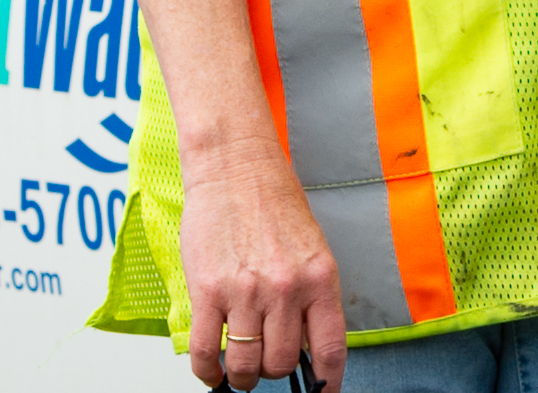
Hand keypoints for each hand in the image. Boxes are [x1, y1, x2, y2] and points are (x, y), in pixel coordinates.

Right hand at [179, 136, 346, 390]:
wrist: (235, 166)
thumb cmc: (273, 201)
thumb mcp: (310, 249)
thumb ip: (310, 296)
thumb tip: (304, 346)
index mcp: (320, 278)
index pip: (330, 349)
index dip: (327, 383)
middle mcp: (286, 288)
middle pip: (282, 363)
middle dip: (273, 372)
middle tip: (265, 363)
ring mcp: (246, 291)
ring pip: (246, 364)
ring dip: (242, 376)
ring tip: (238, 369)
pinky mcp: (208, 291)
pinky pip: (207, 352)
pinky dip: (208, 372)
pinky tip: (212, 370)